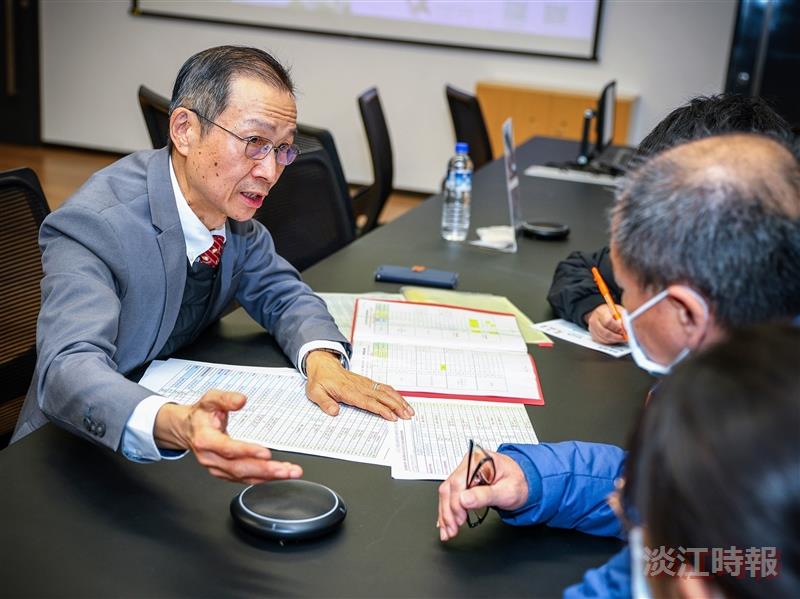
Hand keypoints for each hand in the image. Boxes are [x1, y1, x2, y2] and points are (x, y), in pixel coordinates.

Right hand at [154, 390, 302, 483]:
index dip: (247, 451)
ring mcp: (217, 468)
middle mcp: (210, 458)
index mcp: (205, 439)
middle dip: (265, 470)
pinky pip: (245, 479)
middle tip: (287, 469)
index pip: (228, 449)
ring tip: (289, 472)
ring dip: (268, 477)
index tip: (266, 453)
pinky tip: (279, 475)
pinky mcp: (224, 473)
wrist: (188, 429)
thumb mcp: (210, 398)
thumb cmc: (201, 414)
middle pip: (239, 468)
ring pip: (244, 477)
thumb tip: (241, 400)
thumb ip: (225, 398)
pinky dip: (263, 478)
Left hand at [304, 350, 413, 420]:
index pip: (367, 401)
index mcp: (347, 390)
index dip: (380, 409)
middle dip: (396, 406)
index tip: (391, 416)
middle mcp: (359, 386)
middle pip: (381, 396)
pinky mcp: (368, 383)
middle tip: (407, 416)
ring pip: (385, 391)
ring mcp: (365, 383)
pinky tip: (402, 401)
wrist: (323, 364)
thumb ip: (325, 402)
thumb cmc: (320, 380)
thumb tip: (334, 411)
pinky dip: (395, 395)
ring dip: (399, 400)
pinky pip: (384, 388)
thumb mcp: (315, 392)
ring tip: (409, 411)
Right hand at [437, 450, 527, 541]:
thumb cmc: (518, 482)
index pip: (458, 482)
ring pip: (447, 493)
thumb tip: (464, 500)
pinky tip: (446, 523)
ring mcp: (465, 472)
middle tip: (452, 530)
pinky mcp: (464, 481)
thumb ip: (485, 495)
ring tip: (447, 531)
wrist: (525, 480)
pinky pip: (451, 495)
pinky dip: (448, 510)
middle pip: (450, 488)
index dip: (456, 503)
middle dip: (448, 512)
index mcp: (479, 460)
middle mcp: (469, 464)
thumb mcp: (507, 491)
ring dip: (446, 514)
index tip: (459, 520)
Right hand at [586, 304, 626, 344]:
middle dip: (616, 336)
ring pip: (604, 338)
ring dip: (614, 340)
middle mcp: (594, 321)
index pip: (608, 322)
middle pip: (605, 332)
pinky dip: (610, 341)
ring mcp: (592, 329)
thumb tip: (626, 328)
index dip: (617, 328)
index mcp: (600, 312)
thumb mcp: (619, 311)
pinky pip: (602, 342)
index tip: (624, 331)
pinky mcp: (593, 335)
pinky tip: (616, 339)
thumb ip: (623, 318)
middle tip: (625, 337)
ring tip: (622, 338)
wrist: (602, 313)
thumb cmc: (611, 312)